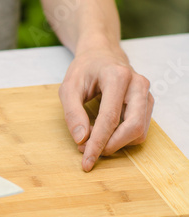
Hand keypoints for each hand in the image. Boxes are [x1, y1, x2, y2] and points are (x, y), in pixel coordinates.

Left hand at [59, 47, 153, 171]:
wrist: (101, 55)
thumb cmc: (84, 70)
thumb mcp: (69, 88)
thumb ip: (73, 113)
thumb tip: (82, 139)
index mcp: (117, 77)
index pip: (110, 118)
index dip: (98, 143)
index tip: (87, 161)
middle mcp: (138, 85)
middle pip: (133, 127)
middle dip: (110, 146)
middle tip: (87, 152)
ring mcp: (146, 94)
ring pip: (139, 132)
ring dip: (115, 143)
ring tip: (91, 137)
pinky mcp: (147, 104)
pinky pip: (139, 130)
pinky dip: (120, 138)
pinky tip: (103, 131)